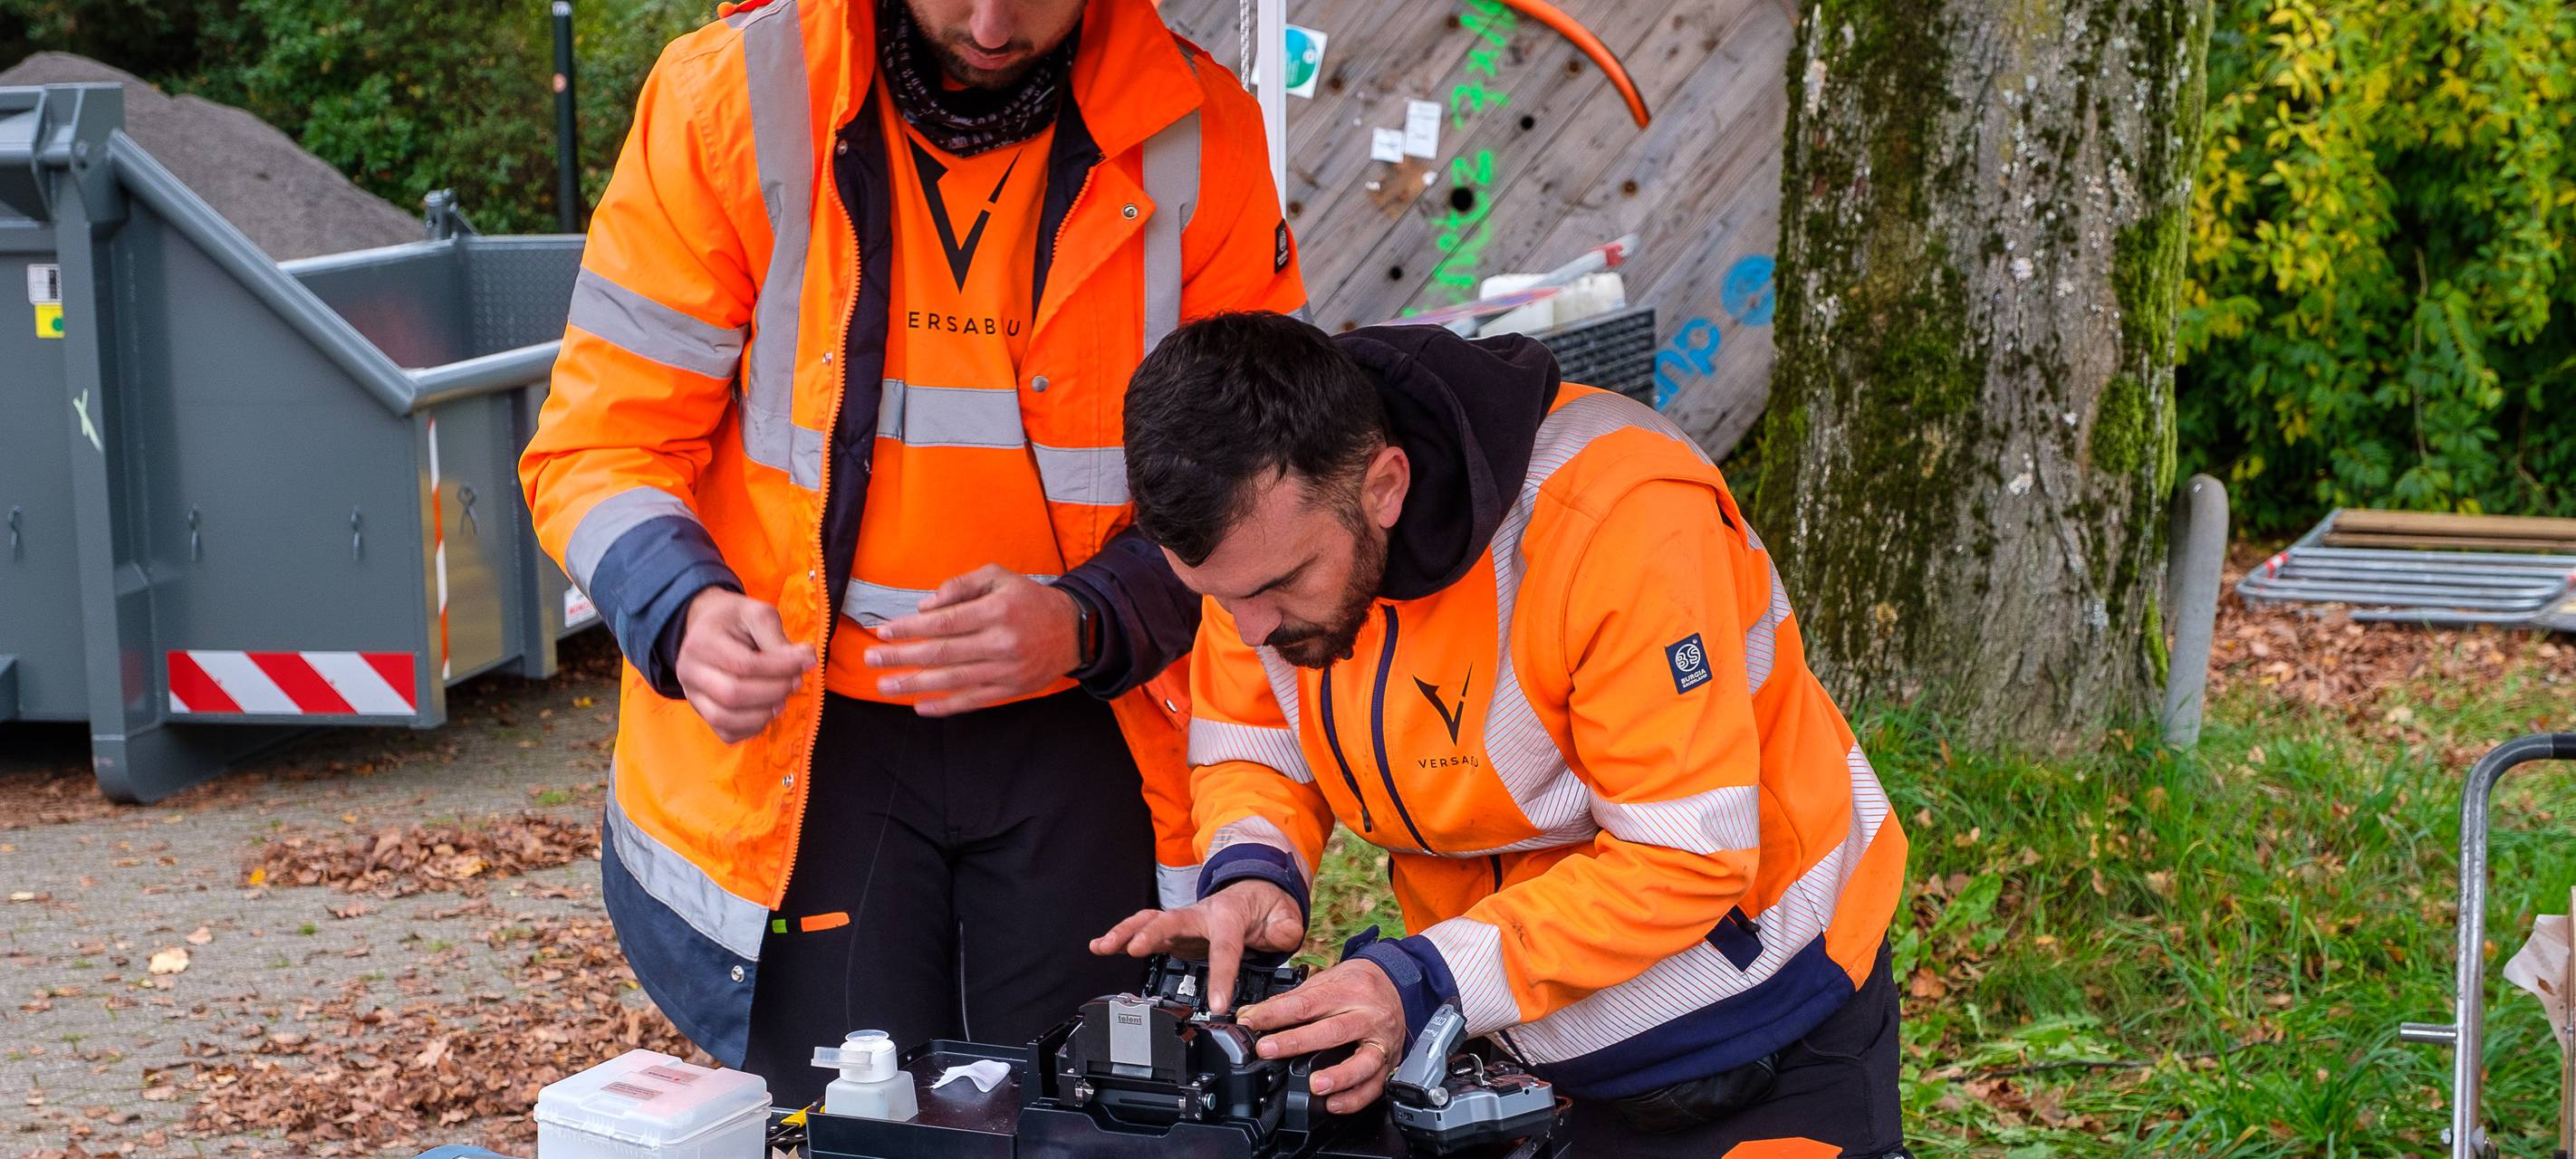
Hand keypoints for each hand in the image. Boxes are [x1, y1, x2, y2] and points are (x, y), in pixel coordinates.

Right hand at [675, 588, 814, 742]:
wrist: (708, 627)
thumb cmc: (735, 620)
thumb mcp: (756, 614)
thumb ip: (778, 638)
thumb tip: (806, 660)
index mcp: (701, 642)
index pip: (743, 665)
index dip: (781, 668)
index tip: (808, 661)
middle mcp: (689, 671)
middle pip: (732, 695)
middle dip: (774, 691)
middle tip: (796, 681)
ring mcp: (692, 695)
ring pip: (725, 719)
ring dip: (763, 714)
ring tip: (783, 699)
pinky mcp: (702, 712)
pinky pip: (726, 733)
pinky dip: (752, 728)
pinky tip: (768, 710)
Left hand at [864, 564, 1082, 716]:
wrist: (1074, 630)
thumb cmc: (1028, 600)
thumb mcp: (998, 577)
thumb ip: (960, 586)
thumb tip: (923, 607)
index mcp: (996, 610)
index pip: (944, 622)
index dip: (911, 629)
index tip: (884, 631)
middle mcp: (1001, 642)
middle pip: (942, 653)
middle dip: (901, 657)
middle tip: (871, 658)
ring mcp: (1006, 670)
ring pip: (952, 680)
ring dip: (914, 684)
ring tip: (885, 685)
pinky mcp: (1012, 690)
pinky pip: (973, 701)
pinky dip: (945, 706)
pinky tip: (920, 706)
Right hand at [1089, 879, 1306, 1014]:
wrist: (1252, 892)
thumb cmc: (1264, 909)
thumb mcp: (1284, 918)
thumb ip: (1285, 929)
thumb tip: (1284, 937)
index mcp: (1229, 918)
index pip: (1225, 949)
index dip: (1221, 977)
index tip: (1218, 1005)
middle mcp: (1199, 916)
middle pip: (1172, 921)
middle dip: (1152, 934)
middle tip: (1134, 949)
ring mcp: (1183, 922)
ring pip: (1149, 921)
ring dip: (1125, 932)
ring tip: (1101, 946)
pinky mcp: (1172, 931)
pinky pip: (1142, 929)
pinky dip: (1120, 936)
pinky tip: (1099, 946)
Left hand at [1240, 959, 1405, 1114]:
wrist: (1397, 985)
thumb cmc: (1358, 984)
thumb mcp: (1326, 981)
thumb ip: (1291, 1000)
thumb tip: (1254, 1015)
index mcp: (1348, 991)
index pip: (1307, 1003)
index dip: (1275, 1014)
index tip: (1251, 1022)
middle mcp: (1367, 1015)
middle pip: (1333, 1030)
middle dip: (1297, 1042)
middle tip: (1269, 1049)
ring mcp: (1380, 1041)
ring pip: (1363, 1061)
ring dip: (1339, 1076)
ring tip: (1316, 1085)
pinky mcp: (1389, 1062)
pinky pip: (1376, 1085)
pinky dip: (1355, 1098)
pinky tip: (1335, 1104)